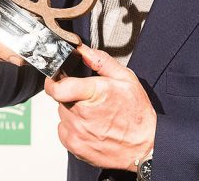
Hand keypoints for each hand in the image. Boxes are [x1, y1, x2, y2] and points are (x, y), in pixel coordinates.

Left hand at [44, 45, 156, 170]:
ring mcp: (77, 133)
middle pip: (60, 98)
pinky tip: (90, 125)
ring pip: (62, 113)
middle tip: (89, 98)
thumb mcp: (126, 78)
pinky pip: (64, 130)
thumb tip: (83, 51)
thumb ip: (101, 61)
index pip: (57, 88)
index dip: (53, 81)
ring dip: (72, 111)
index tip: (56, 78)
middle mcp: (82, 115)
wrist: (145, 145)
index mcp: (93, 94)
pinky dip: (73, 126)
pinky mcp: (75, 146)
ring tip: (93, 113)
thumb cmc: (137, 113)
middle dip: (71, 94)